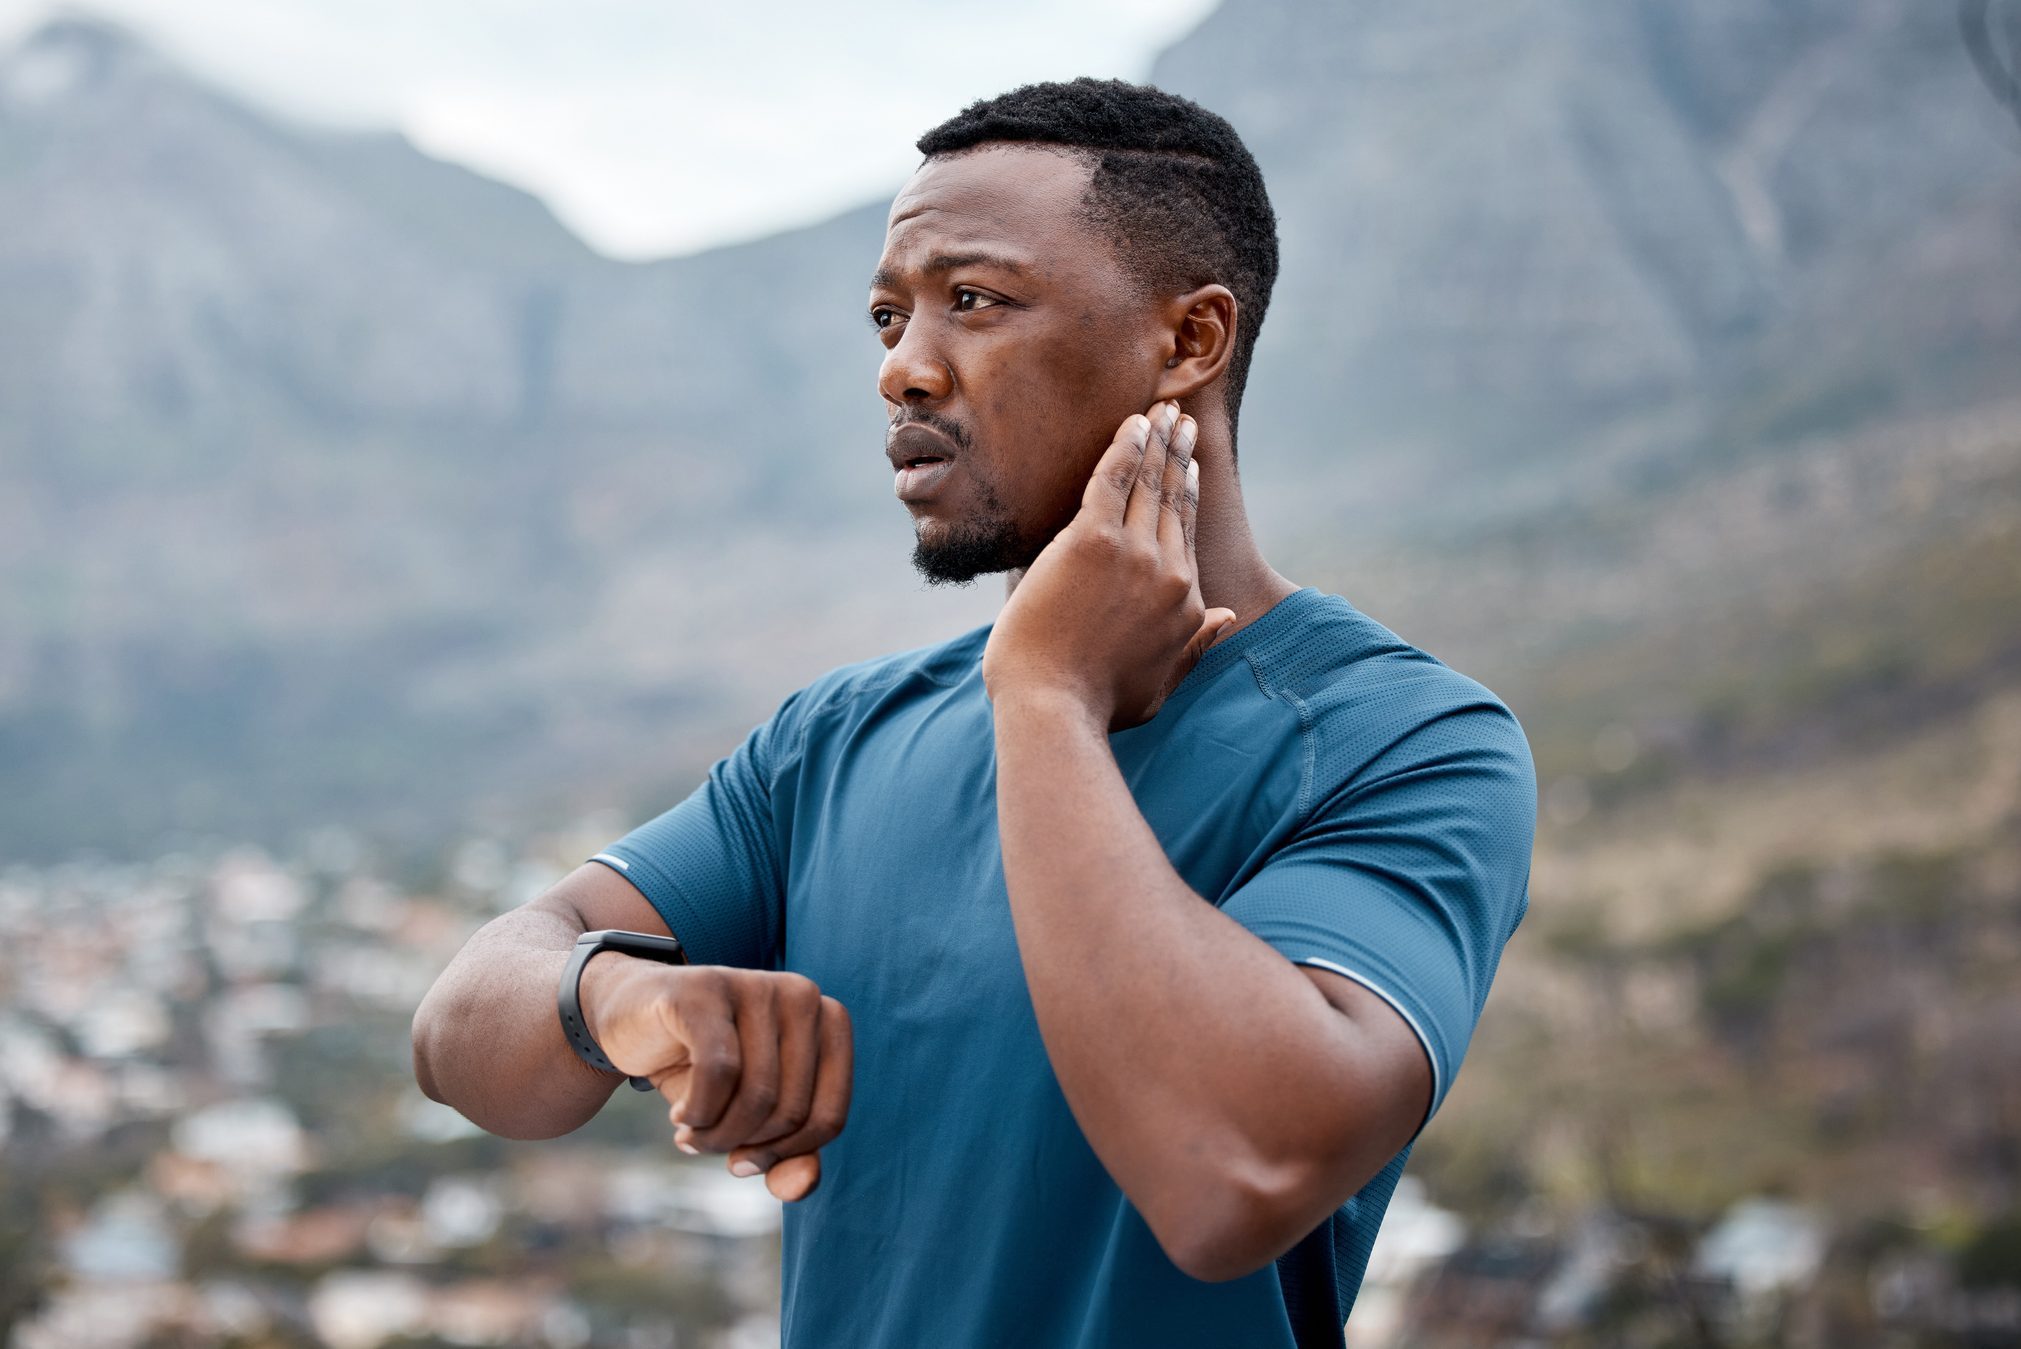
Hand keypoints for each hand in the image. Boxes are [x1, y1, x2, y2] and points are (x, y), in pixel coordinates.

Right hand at [583, 957, 852, 1201]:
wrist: (633, 1018)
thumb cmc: (703, 1069)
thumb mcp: (752, 1117)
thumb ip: (790, 1154)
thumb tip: (800, 1187)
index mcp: (831, 1021)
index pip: (829, 1118)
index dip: (786, 1156)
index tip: (746, 1161)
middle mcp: (804, 995)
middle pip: (791, 1110)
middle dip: (744, 1145)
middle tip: (707, 1144)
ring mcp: (756, 985)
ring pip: (757, 1094)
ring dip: (717, 1136)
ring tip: (691, 1135)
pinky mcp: (707, 988)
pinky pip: (719, 1071)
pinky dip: (699, 1112)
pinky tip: (680, 1117)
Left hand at [981, 400, 1235, 731]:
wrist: (1053, 707)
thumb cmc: (1098, 705)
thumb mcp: (1161, 682)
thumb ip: (1195, 647)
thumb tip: (1227, 618)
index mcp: (1186, 604)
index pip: (1187, 534)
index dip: (1188, 492)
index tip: (1189, 466)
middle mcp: (1169, 572)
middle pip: (1174, 499)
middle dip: (1178, 453)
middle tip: (1181, 419)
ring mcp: (1133, 554)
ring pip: (1149, 483)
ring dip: (1157, 440)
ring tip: (1162, 410)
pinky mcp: (1091, 541)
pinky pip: (1112, 480)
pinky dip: (1124, 447)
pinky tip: (1132, 423)